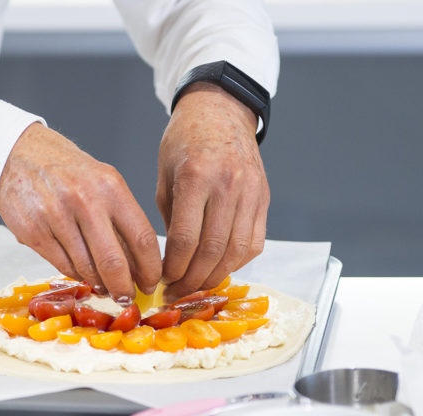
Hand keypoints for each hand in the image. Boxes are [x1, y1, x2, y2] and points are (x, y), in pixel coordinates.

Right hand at [0, 123, 160, 301]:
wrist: (23, 156)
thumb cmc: (68, 173)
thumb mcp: (103, 184)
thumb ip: (121, 220)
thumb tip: (140, 265)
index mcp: (110, 187)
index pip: (142, 238)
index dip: (150, 269)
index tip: (151, 283)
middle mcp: (84, 200)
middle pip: (113, 261)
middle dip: (123, 287)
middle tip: (126, 297)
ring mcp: (56, 216)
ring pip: (86, 268)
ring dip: (98, 283)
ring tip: (103, 286)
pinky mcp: (33, 231)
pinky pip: (62, 265)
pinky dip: (75, 274)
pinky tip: (80, 271)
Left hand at [156, 82, 269, 299]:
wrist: (220, 111)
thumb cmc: (184, 142)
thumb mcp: (164, 176)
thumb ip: (169, 217)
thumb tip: (168, 261)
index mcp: (197, 178)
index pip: (186, 239)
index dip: (173, 268)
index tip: (161, 280)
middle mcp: (228, 186)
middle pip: (212, 251)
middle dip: (192, 280)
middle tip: (175, 293)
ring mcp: (251, 192)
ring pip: (236, 252)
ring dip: (214, 276)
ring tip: (195, 287)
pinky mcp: (264, 198)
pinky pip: (253, 242)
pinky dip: (236, 262)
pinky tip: (217, 268)